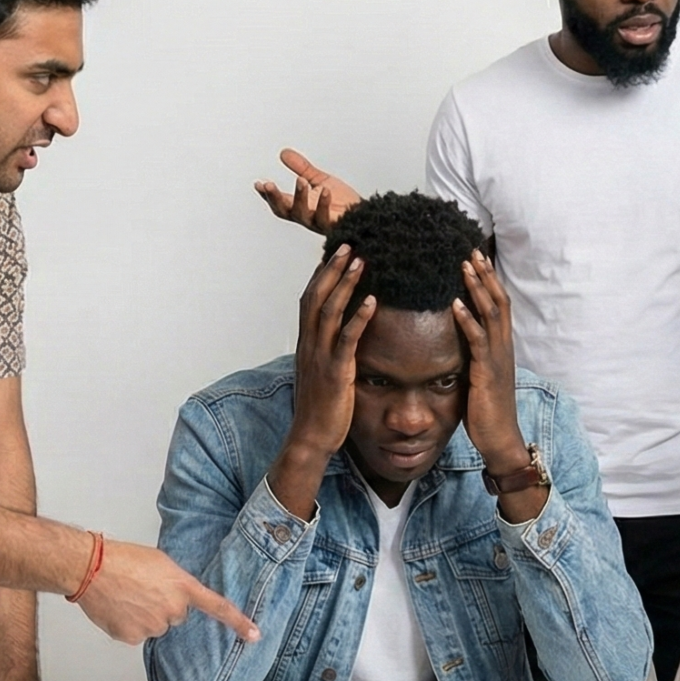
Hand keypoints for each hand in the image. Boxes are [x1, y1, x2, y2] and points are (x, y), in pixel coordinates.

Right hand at [73, 540, 259, 644]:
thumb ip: (175, 583)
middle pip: (176, 617)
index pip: (217, 607)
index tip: (255, 635)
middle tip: (142, 590)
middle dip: (163, 606)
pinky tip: (118, 608)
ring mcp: (154, 626)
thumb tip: (174, 598)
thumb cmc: (122, 558)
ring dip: (145, 616)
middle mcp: (173, 610)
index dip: (238, 622)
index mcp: (182, 587)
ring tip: (128, 596)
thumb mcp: (161, 563)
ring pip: (156, 627)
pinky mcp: (134, 637)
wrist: (91, 567)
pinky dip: (128, 625)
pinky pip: (137, 635)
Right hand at [253, 148, 361, 235]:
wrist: (364, 216)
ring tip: (300, 180)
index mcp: (299, 206)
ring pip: (302, 213)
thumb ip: (301, 168)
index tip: (258, 183)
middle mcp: (305, 216)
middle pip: (283, 210)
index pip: (278, 201)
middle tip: (268, 184)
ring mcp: (317, 222)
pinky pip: (325, 217)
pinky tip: (325, 190)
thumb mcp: (318, 180)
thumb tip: (284, 152)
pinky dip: (324, 203)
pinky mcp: (332, 226)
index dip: (266, 194)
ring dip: (299, 196)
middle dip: (274, 197)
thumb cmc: (341, 202)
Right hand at [286, 245, 374, 458]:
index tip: (337, 251)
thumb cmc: (321, 407)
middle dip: (333, 267)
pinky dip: (359, 317)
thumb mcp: (321, 371)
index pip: (310, 298)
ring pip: (329, 310)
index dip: (322, 273)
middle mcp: (309, 344)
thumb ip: (328, 350)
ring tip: (361, 260)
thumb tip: (340, 335)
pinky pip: (346, 339)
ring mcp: (320, 357)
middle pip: (316, 295)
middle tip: (349, 242)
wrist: (310, 438)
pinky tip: (373, 301)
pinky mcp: (335, 372)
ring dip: (346, 283)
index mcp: (306, 342)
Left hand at [450, 251, 526, 466]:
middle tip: (471, 251)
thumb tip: (459, 344)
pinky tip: (455, 304)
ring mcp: (498, 358)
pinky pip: (478, 340)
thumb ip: (474, 357)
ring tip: (464, 267)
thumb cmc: (487, 411)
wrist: (500, 438)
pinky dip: (467, 319)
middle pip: (498, 301)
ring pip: (490, 314)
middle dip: (485, 276)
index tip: (477, 260)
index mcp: (502, 347)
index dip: (490, 282)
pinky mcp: (487, 372)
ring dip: (477, 288)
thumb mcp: (480, 377)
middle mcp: (504, 347)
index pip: (499, 306)